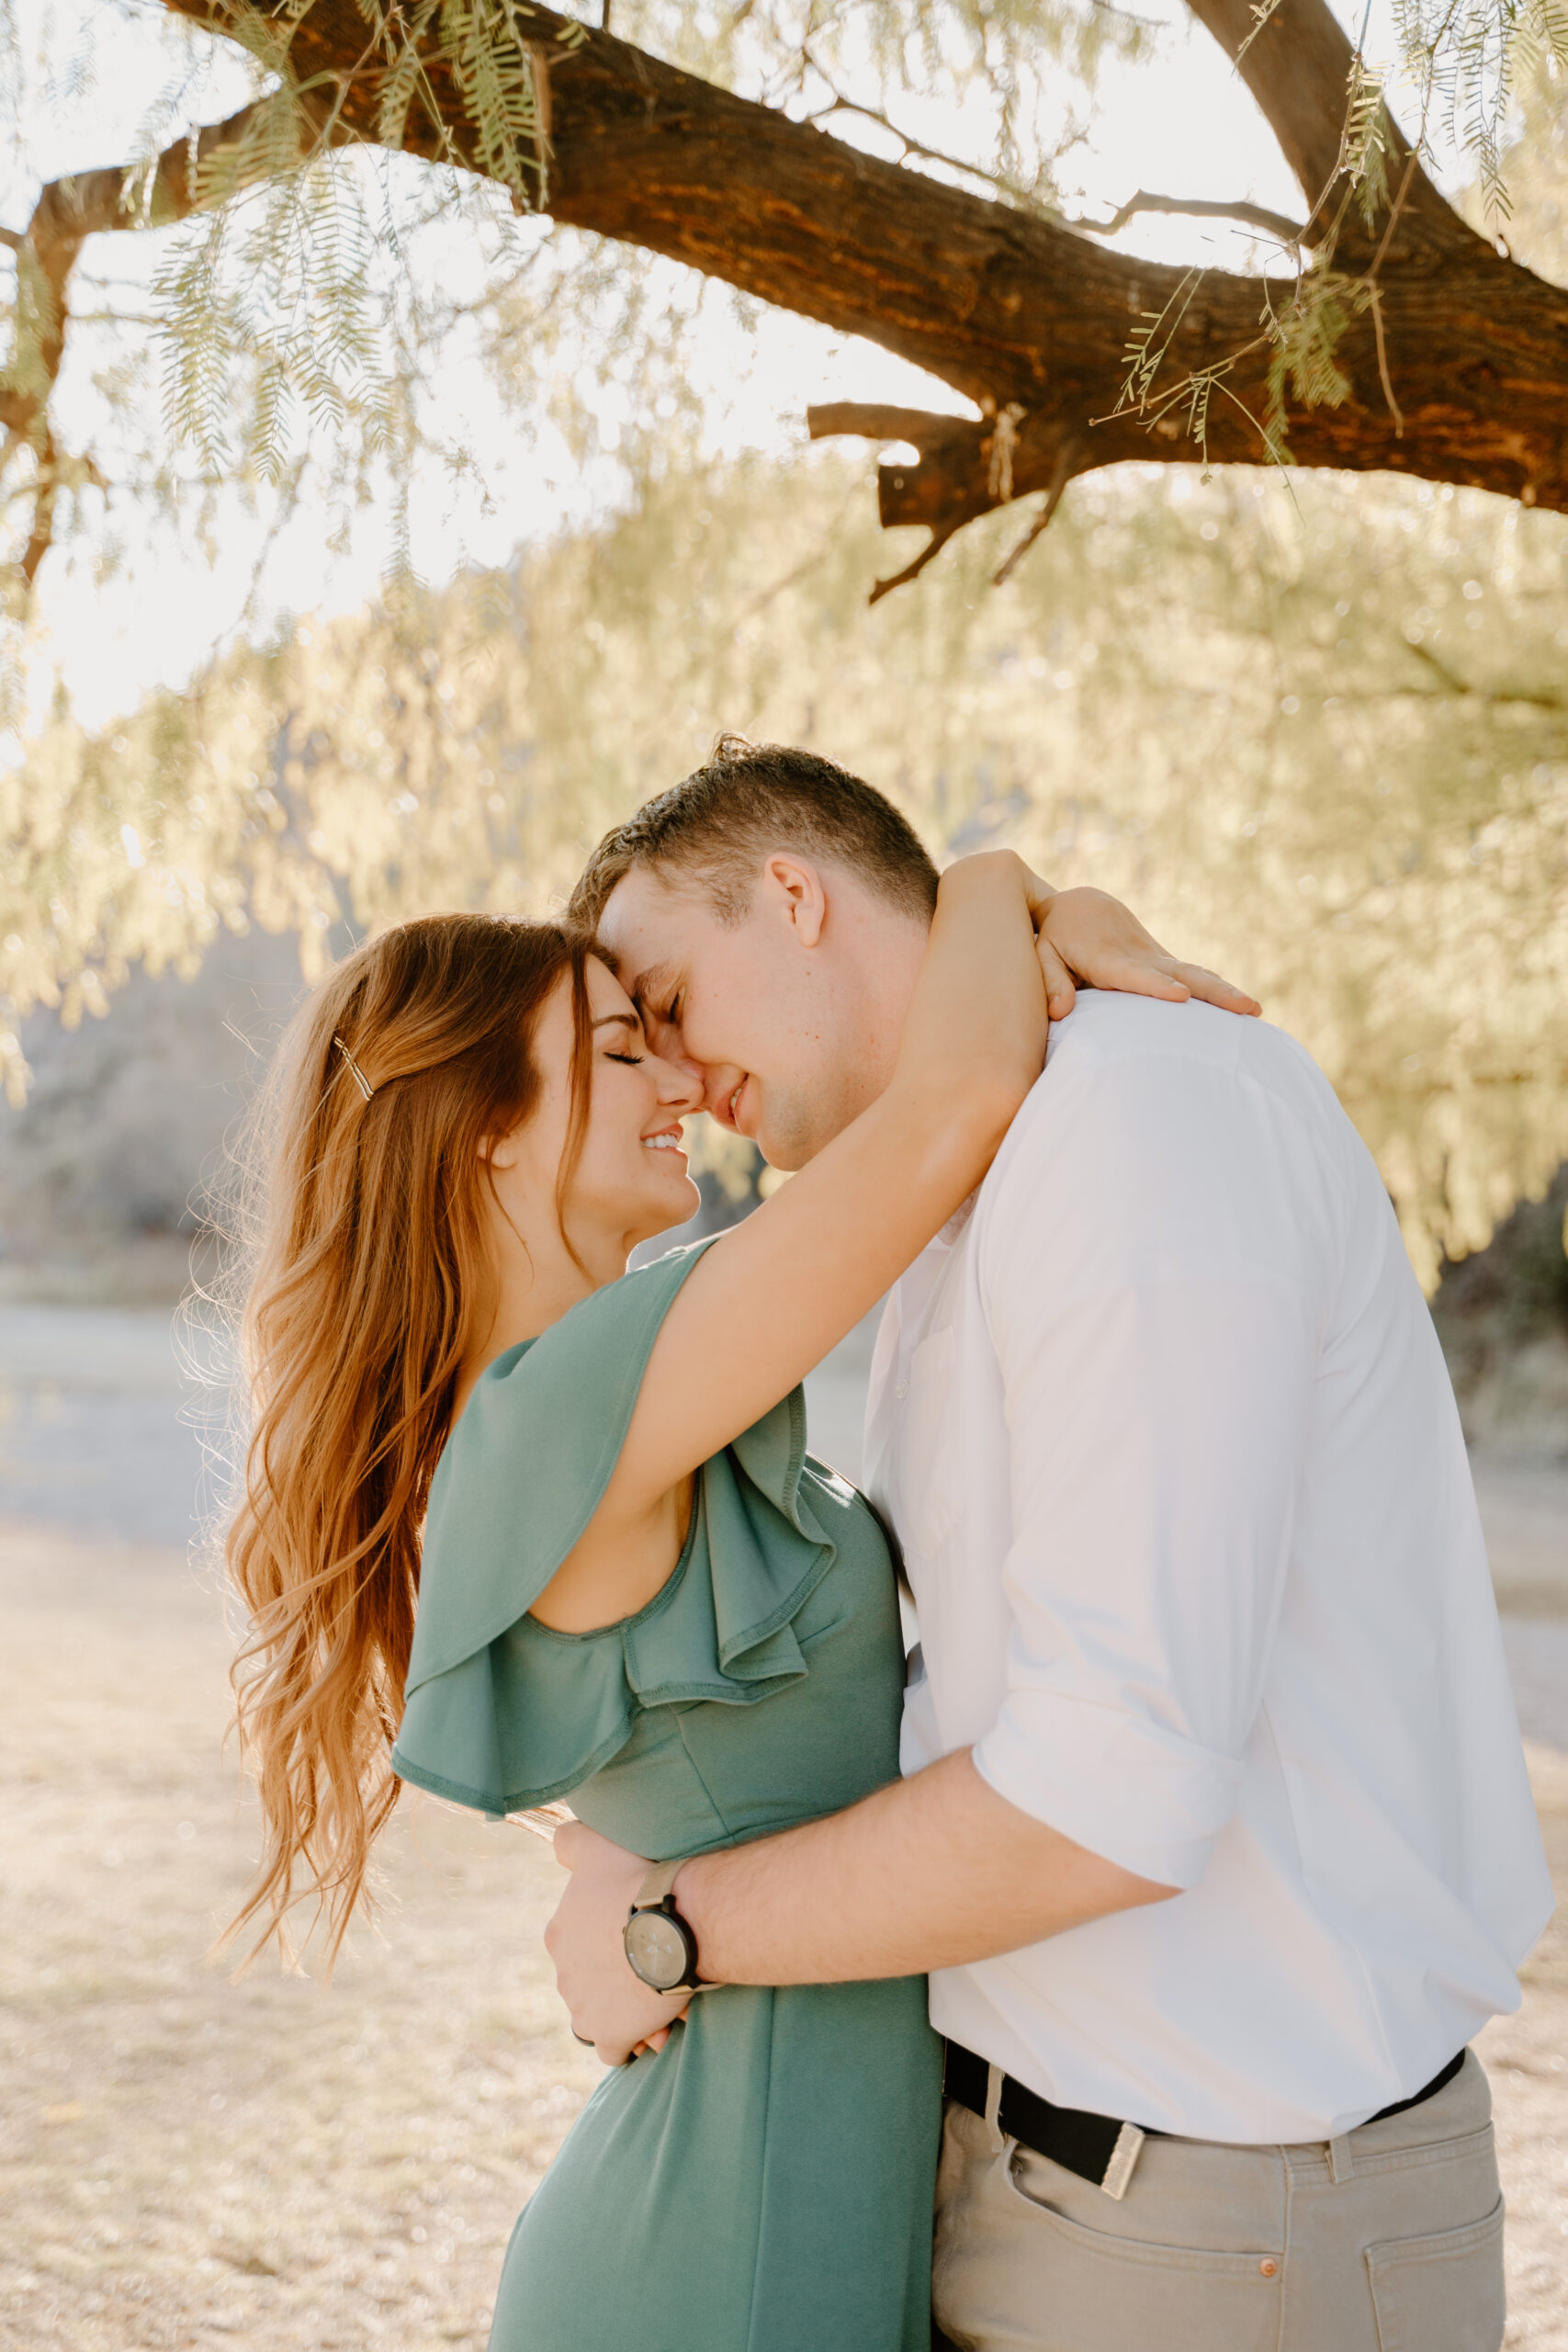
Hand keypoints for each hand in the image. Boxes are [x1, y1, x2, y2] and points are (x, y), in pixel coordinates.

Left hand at [545, 1820, 691, 2064]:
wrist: (673, 1923)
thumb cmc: (637, 1879)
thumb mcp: (598, 1845)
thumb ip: (571, 1841)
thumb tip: (557, 1840)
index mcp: (558, 1933)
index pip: (575, 1942)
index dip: (604, 1942)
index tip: (635, 1935)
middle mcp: (562, 1974)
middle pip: (588, 1980)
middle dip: (615, 1977)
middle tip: (653, 1965)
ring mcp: (582, 2009)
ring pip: (599, 2015)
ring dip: (622, 2011)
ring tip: (657, 1998)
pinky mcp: (609, 2035)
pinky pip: (613, 2050)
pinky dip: (629, 2042)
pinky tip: (651, 2030)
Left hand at [1031, 883, 1260, 1022]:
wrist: (1081, 907)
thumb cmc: (1056, 936)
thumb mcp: (1041, 954)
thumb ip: (1049, 980)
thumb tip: (1059, 1013)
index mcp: (1107, 957)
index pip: (1134, 975)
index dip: (1157, 985)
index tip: (1181, 996)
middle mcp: (1138, 956)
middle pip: (1179, 974)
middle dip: (1212, 992)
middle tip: (1244, 1007)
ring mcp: (1155, 958)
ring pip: (1193, 974)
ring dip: (1224, 991)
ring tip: (1255, 1011)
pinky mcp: (1162, 962)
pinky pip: (1192, 975)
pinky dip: (1217, 989)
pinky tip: (1242, 1007)